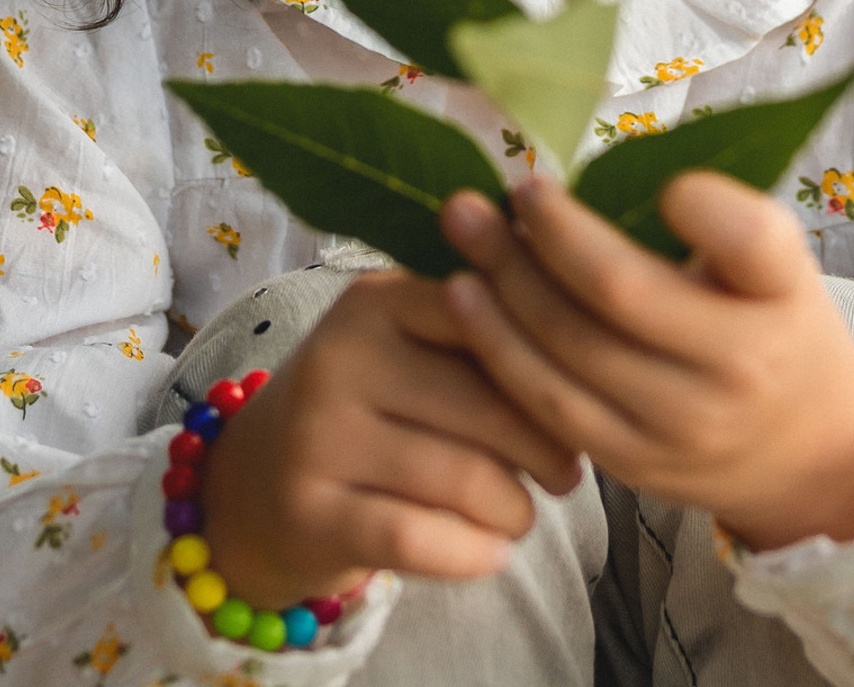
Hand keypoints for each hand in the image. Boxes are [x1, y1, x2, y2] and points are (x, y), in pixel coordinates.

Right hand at [198, 269, 582, 606]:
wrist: (258, 481)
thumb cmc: (371, 404)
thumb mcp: (410, 345)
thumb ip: (484, 328)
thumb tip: (594, 327)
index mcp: (376, 299)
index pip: (489, 315)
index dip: (548, 363)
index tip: (578, 393)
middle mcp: (339, 356)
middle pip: (486, 406)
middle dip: (546, 448)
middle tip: (567, 470)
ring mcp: (318, 436)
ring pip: (462, 478)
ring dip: (515, 509)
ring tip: (523, 511)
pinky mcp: (310, 512)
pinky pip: (419, 538)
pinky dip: (473, 553)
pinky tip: (490, 553)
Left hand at [440, 172, 853, 550]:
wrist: (807, 452)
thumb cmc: (773, 321)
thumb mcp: (780, 262)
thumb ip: (722, 218)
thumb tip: (621, 179)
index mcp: (782, 295)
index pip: (747, 240)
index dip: (697, 202)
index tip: (652, 175)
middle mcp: (740, 369)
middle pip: (619, 293)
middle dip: (545, 233)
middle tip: (502, 188)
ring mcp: (682, 429)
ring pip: (570, 352)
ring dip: (503, 286)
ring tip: (462, 229)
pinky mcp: (634, 465)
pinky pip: (550, 407)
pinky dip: (499, 349)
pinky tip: (464, 300)